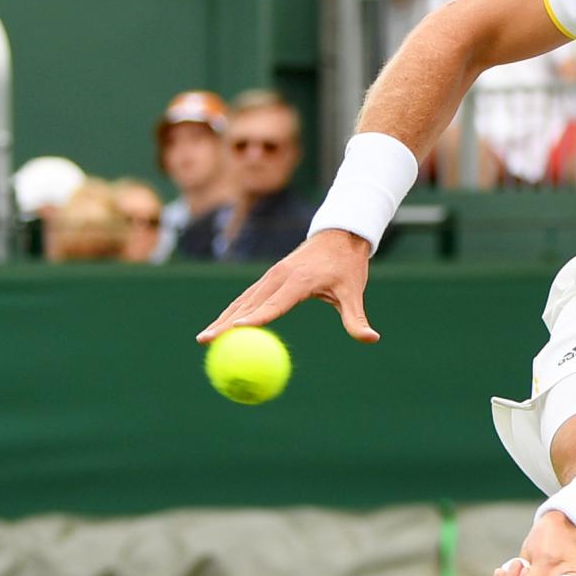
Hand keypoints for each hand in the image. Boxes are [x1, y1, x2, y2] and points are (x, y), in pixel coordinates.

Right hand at [196, 227, 377, 342]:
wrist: (339, 234)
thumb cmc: (347, 265)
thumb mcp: (354, 292)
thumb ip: (357, 318)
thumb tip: (372, 339)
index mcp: (299, 281)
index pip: (273, 304)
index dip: (253, 318)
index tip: (235, 330)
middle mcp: (280, 276)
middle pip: (247, 303)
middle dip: (224, 322)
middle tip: (205, 341)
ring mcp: (272, 275)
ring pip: (242, 299)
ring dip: (222, 318)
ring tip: (204, 338)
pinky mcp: (270, 277)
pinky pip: (247, 297)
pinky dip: (233, 311)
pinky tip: (222, 326)